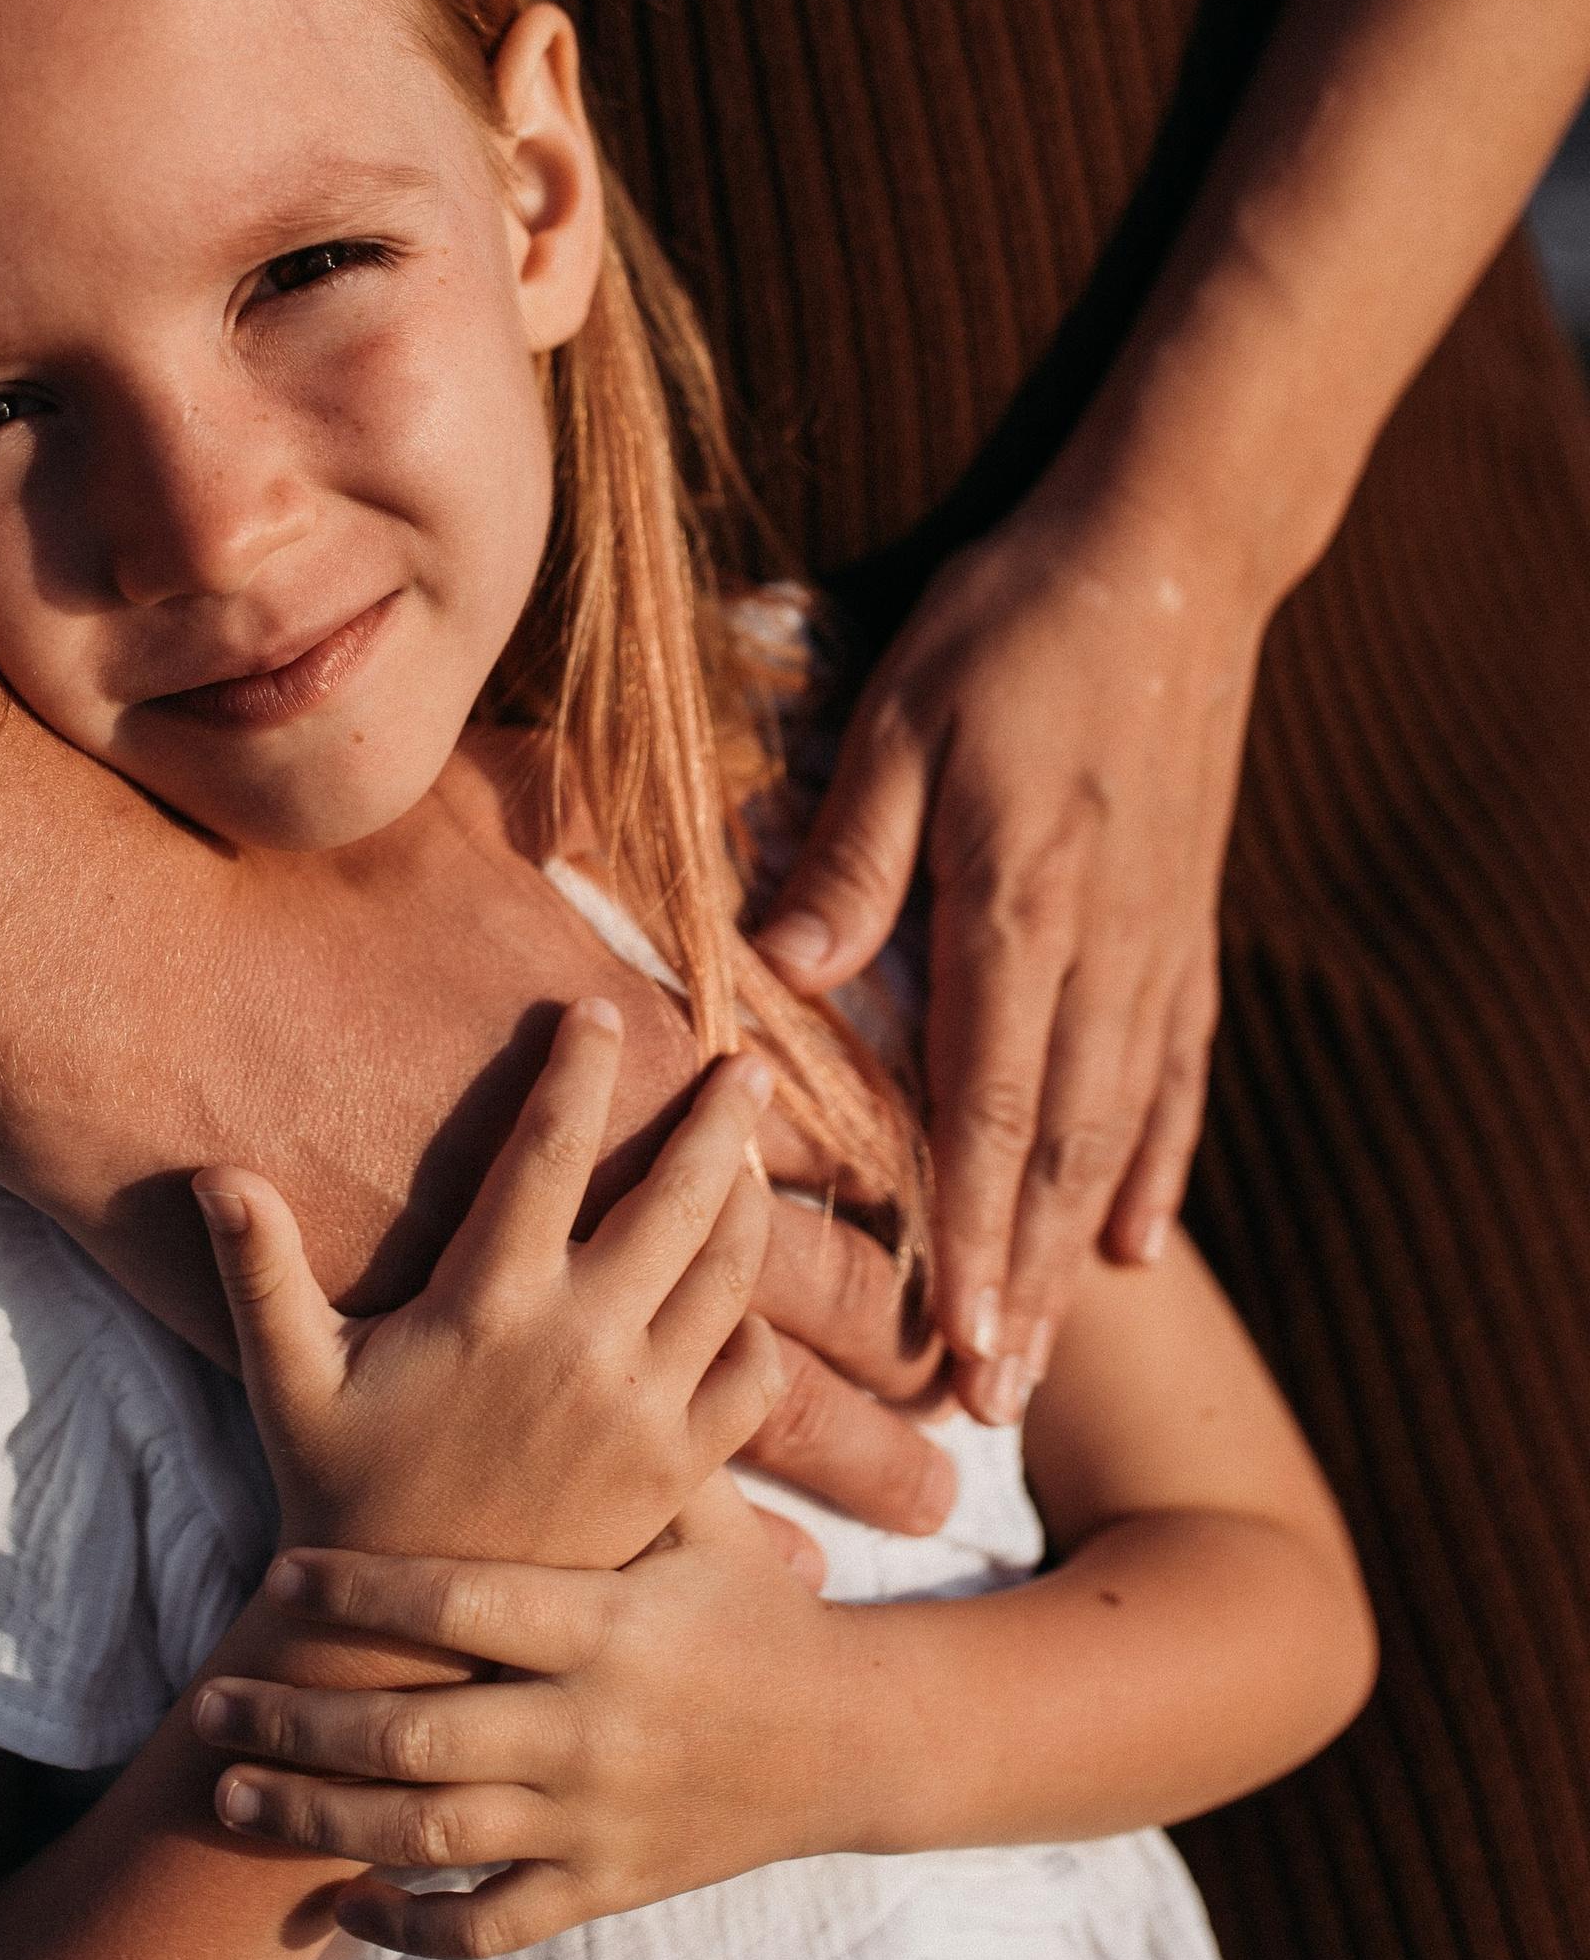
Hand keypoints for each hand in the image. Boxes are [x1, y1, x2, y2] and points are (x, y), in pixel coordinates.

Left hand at [191, 1480, 852, 1951]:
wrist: (851, 1741)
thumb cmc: (752, 1602)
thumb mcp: (699, 1515)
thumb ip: (624, 1439)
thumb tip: (571, 1306)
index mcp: (610, 1626)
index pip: (461, 1605)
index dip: (362, 1594)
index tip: (276, 1572)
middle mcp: (594, 1732)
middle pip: (417, 1739)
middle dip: (302, 1723)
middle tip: (209, 1700)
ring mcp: (595, 1824)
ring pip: (431, 1841)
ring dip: (320, 1820)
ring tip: (236, 1792)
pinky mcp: (603, 1889)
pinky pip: (488, 1928)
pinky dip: (408, 1925)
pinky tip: (342, 1900)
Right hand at [195, 1002, 786, 1568]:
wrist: (412, 1643)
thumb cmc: (341, 1492)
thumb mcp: (288, 1379)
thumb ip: (259, 1269)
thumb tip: (212, 1170)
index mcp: (490, 1303)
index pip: (548, 1151)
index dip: (579, 1068)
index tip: (602, 1009)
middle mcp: (582, 1344)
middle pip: (677, 1198)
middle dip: (717, 1121)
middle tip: (744, 1068)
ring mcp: (641, 1409)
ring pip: (731, 1278)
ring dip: (747, 1206)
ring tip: (751, 1161)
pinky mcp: (677, 1470)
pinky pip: (752, 1378)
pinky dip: (758, 1329)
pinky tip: (745, 1301)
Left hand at [756, 471, 1265, 1416]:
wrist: (1170, 556)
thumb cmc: (1011, 627)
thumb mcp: (902, 716)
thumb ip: (850, 853)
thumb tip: (778, 969)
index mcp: (1012, 909)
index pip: (988, 1106)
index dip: (971, 1233)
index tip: (958, 1341)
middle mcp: (1095, 953)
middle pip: (1058, 1150)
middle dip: (1021, 1283)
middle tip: (992, 1403)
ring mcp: (1152, 946)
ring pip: (1119, 1128)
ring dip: (1077, 1247)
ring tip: (1051, 1355)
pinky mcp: (1181, 925)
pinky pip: (1175, 1072)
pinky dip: (1157, 1161)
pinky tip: (1137, 1236)